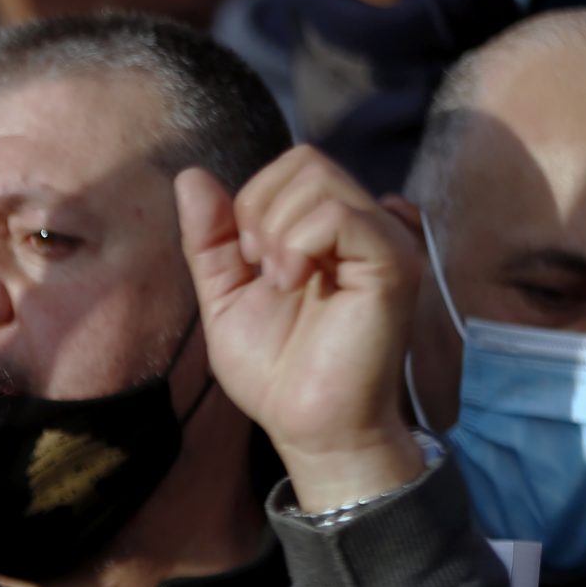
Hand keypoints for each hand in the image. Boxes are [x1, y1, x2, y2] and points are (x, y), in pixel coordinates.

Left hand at [178, 148, 426, 511]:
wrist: (306, 425)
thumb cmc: (275, 370)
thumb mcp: (224, 296)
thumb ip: (210, 238)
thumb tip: (192, 176)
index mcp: (329, 230)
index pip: (293, 165)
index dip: (254, 200)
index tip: (248, 259)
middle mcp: (364, 226)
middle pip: (306, 161)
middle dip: (261, 209)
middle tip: (262, 269)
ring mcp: (384, 241)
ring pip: (320, 179)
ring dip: (278, 230)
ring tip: (283, 282)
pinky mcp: (393, 263)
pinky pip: (340, 215)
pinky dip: (300, 243)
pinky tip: (296, 282)